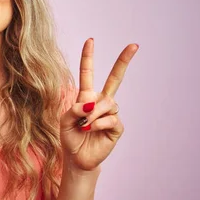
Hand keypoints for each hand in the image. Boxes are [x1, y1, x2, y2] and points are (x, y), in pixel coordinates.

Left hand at [60, 38, 138, 171]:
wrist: (77, 158)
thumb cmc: (70, 138)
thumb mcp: (64, 121)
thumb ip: (74, 109)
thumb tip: (91, 104)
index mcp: (86, 97)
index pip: (88, 73)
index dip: (88, 57)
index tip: (90, 40)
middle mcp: (100, 102)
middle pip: (115, 79)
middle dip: (124, 61)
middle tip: (134, 45)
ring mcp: (110, 114)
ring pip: (107, 103)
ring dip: (94, 114)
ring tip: (85, 126)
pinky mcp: (116, 127)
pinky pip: (111, 118)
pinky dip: (98, 124)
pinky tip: (91, 130)